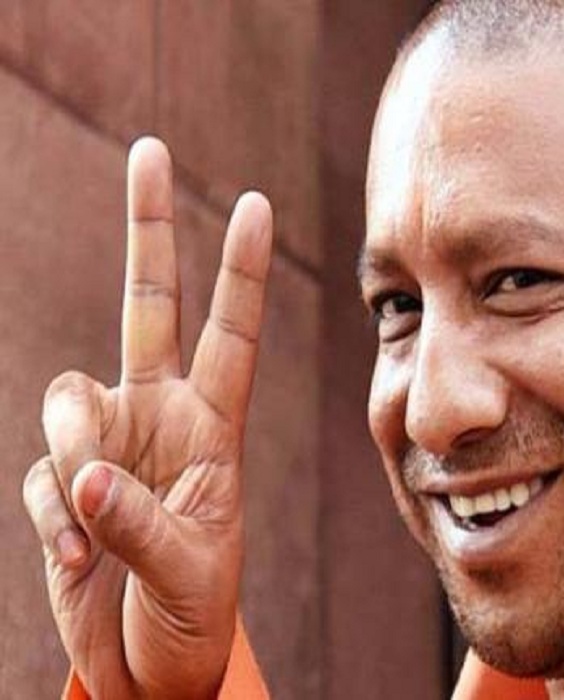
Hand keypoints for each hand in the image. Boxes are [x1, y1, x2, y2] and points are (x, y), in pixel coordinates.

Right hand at [22, 137, 271, 698]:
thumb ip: (138, 523)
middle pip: (148, 305)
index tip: (255, 203)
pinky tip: (79, 561)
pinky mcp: (57, 484)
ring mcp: (104, 445)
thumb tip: (82, 478)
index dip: (240, 271)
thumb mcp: (189, 572)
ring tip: (94, 531)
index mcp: (213, 428)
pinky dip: (52, 521)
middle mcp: (159, 417)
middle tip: (152, 148)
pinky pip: (38, 476)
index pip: (232, 334)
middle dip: (150, 229)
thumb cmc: (194, 615)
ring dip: (74, 457)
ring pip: (66, 396)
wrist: (153, 664)